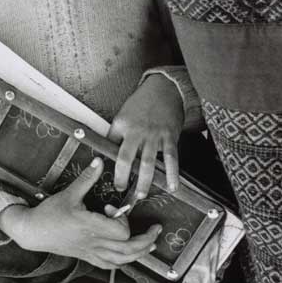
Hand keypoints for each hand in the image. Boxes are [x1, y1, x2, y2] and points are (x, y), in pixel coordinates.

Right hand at [0, 157, 161, 270]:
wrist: (33, 232)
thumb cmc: (49, 214)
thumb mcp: (68, 193)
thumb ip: (87, 178)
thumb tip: (99, 161)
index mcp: (90, 226)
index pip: (121, 231)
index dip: (123, 219)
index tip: (112, 208)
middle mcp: (94, 242)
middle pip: (129, 249)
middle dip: (146, 240)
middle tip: (156, 229)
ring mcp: (91, 252)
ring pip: (122, 260)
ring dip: (140, 253)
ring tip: (151, 244)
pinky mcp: (87, 256)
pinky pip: (109, 265)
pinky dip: (123, 262)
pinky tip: (129, 256)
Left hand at [109, 74, 183, 199]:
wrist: (164, 88)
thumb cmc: (141, 103)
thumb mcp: (122, 115)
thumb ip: (117, 134)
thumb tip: (108, 152)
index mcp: (122, 126)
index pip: (112, 148)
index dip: (109, 163)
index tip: (109, 176)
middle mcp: (137, 132)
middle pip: (127, 159)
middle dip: (123, 177)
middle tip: (122, 190)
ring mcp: (154, 136)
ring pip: (148, 162)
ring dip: (145, 181)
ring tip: (141, 194)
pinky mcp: (170, 137)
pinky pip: (171, 159)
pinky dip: (173, 174)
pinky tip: (173, 186)